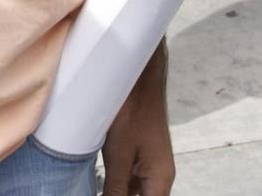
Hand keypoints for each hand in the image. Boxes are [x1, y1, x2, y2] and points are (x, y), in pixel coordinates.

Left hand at [101, 64, 174, 195]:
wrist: (138, 77)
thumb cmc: (131, 111)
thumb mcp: (119, 156)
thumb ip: (116, 189)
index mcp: (160, 180)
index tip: (109, 192)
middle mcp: (160, 175)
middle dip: (119, 195)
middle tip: (104, 186)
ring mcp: (150, 164)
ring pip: (135, 192)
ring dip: (118, 191)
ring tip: (102, 182)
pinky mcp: (140, 154)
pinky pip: (130, 179)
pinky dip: (117, 183)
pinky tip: (100, 180)